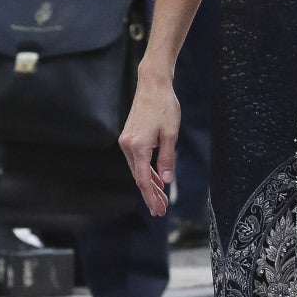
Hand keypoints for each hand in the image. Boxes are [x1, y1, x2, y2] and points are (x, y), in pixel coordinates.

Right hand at [119, 69, 179, 216]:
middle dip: (150, 195)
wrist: (152, 85)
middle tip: (161, 210)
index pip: (143, 179)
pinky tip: (156, 180)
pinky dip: (146, 171)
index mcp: (138, 146)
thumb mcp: (171, 134)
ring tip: (160, 199)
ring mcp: (126, 141)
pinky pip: (137, 160)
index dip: (151, 197)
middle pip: (139, 177)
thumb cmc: (165, 106)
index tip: (158, 210)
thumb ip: (167, 159)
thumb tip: (166, 181)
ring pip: (137, 170)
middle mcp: (127, 146)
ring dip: (149, 184)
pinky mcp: (128, 137)